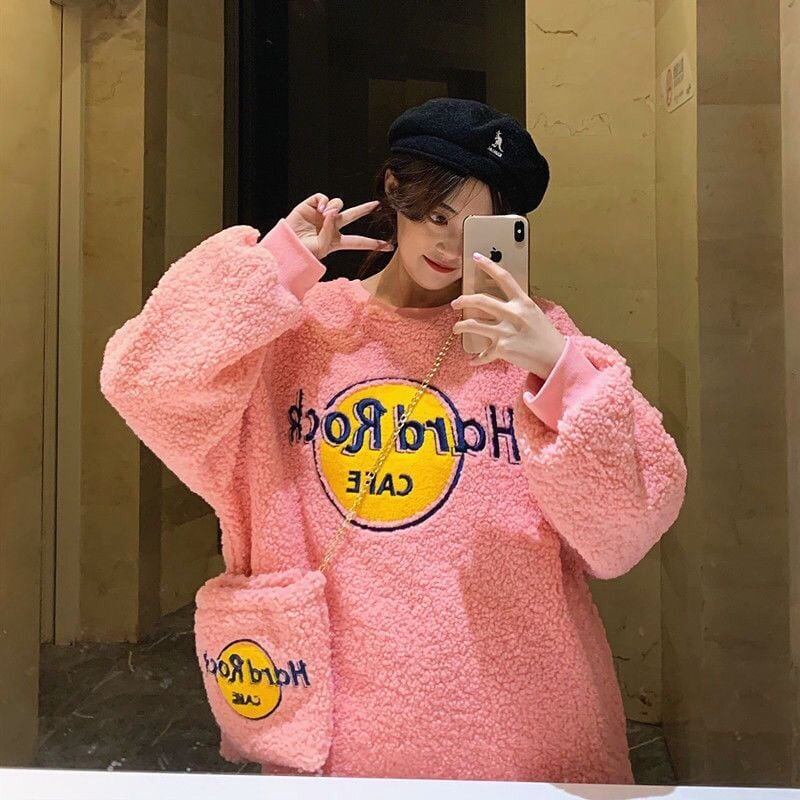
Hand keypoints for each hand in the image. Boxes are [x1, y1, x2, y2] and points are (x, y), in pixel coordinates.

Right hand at [285, 193, 394, 259]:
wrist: (285, 246)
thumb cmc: (302, 252)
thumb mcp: (322, 248)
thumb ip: (330, 231)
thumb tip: (332, 211)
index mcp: (336, 241)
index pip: (359, 242)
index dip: (374, 244)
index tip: (389, 247)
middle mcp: (331, 226)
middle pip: (352, 216)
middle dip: (364, 209)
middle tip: (377, 205)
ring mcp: (322, 215)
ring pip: (338, 204)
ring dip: (335, 207)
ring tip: (325, 214)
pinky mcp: (311, 205)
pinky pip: (323, 197)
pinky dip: (323, 201)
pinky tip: (319, 209)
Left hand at [451, 252, 566, 377]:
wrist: (555, 358)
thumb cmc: (547, 337)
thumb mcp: (534, 314)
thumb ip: (517, 308)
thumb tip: (501, 305)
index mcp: (523, 302)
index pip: (504, 278)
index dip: (488, 265)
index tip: (476, 257)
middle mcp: (513, 314)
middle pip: (480, 301)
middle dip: (463, 300)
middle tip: (455, 303)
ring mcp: (505, 331)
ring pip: (473, 325)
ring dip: (460, 326)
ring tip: (456, 328)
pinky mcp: (502, 349)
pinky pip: (483, 354)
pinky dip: (476, 359)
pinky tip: (471, 360)